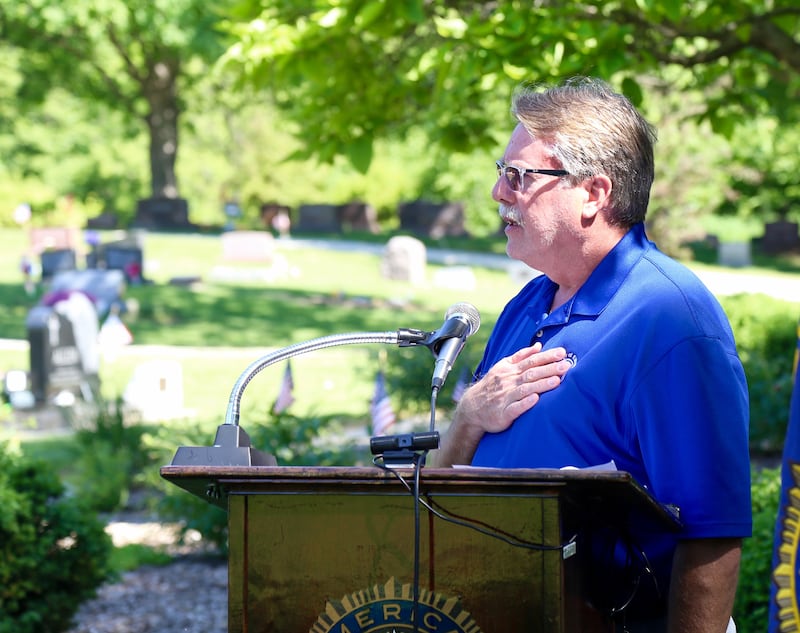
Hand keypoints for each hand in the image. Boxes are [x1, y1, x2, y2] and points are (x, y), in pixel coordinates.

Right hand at [431, 343, 570, 466]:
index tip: (562, 353)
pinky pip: (515, 407)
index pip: (531, 360)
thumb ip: (521, 356)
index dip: (547, 357)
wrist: (473, 407)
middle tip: (566, 365)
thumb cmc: (492, 386)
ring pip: (525, 389)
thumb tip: (538, 346)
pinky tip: (536, 399)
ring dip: (541, 384)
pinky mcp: (504, 413)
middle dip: (549, 369)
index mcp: (511, 370)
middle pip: (531, 373)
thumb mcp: (503, 366)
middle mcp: (509, 382)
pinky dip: (525, 403)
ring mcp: (506, 397)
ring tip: (556, 381)